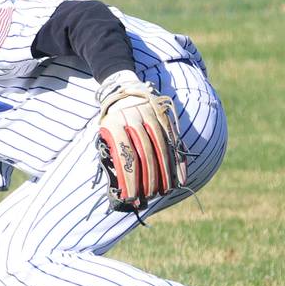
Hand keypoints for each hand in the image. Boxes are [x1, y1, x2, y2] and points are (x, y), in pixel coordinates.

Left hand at [95, 70, 184, 209]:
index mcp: (115, 124)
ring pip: (162, 147)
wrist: (123, 89)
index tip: (130, 196)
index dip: (129, 178)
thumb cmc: (111, 121)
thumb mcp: (104, 134)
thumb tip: (118, 186)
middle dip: (147, 178)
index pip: (123, 155)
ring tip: (164, 191)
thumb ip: (110, 155)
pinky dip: (178, 162)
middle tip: (148, 196)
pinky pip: (174, 141)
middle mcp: (135, 118)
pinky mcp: (165, 116)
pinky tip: (180, 179)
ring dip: (164, 173)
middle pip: (145, 152)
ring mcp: (152, 115)